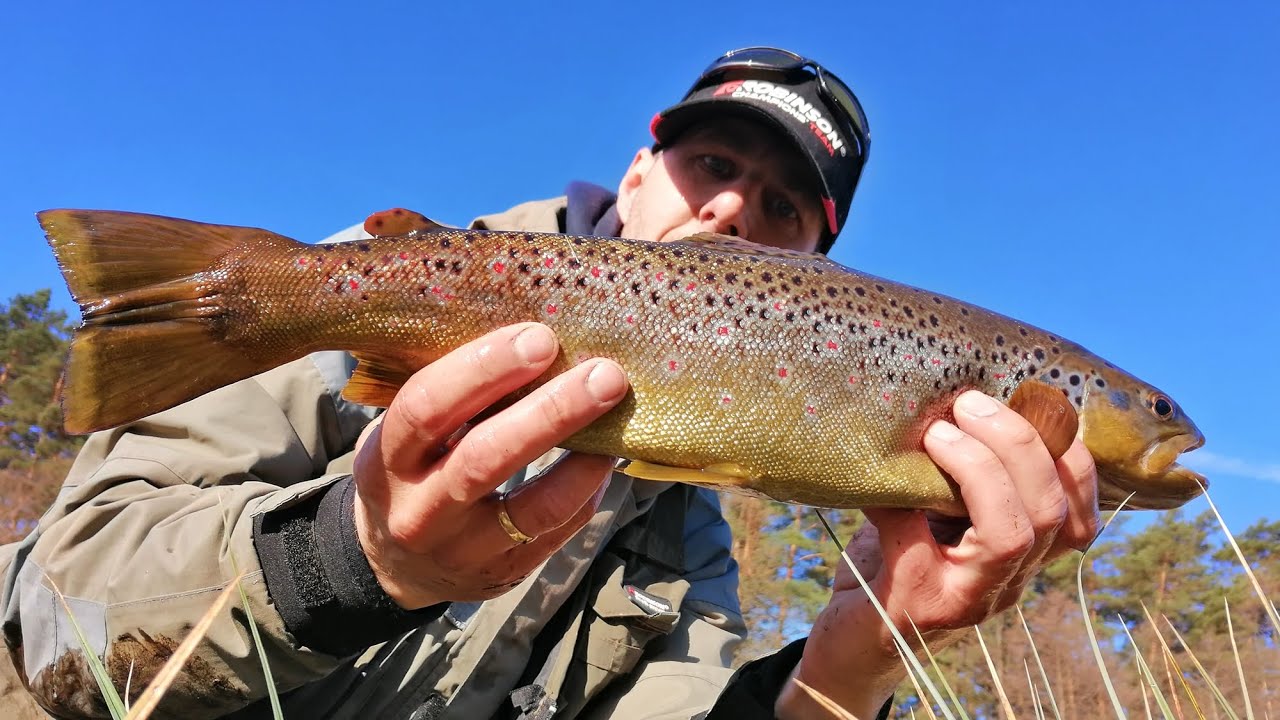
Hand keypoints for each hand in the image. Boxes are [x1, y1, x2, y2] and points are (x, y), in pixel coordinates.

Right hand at [351, 323, 628, 609]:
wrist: (396, 566)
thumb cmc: (410, 472)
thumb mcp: (404, 437)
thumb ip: (449, 396)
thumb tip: (533, 337)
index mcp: (385, 461)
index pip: (427, 408)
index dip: (483, 369)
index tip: (538, 338)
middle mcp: (419, 511)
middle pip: (486, 458)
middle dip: (551, 411)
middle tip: (603, 374)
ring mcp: (462, 551)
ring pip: (534, 508)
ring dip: (585, 460)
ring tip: (618, 417)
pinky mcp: (503, 574)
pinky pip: (556, 531)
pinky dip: (587, 490)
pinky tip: (604, 457)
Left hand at [777, 390, 1099, 717]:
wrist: (853, 638)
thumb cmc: (894, 560)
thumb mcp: (934, 511)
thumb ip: (956, 472)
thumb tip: (947, 394)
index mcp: (1025, 556)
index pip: (1081, 514)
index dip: (1071, 459)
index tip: (1033, 405)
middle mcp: (1010, 583)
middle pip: (1051, 515)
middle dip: (1019, 446)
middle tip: (971, 403)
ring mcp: (970, 599)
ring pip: (1012, 536)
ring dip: (978, 471)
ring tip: (938, 433)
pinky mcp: (921, 608)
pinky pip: (919, 550)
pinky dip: (899, 505)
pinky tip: (876, 484)